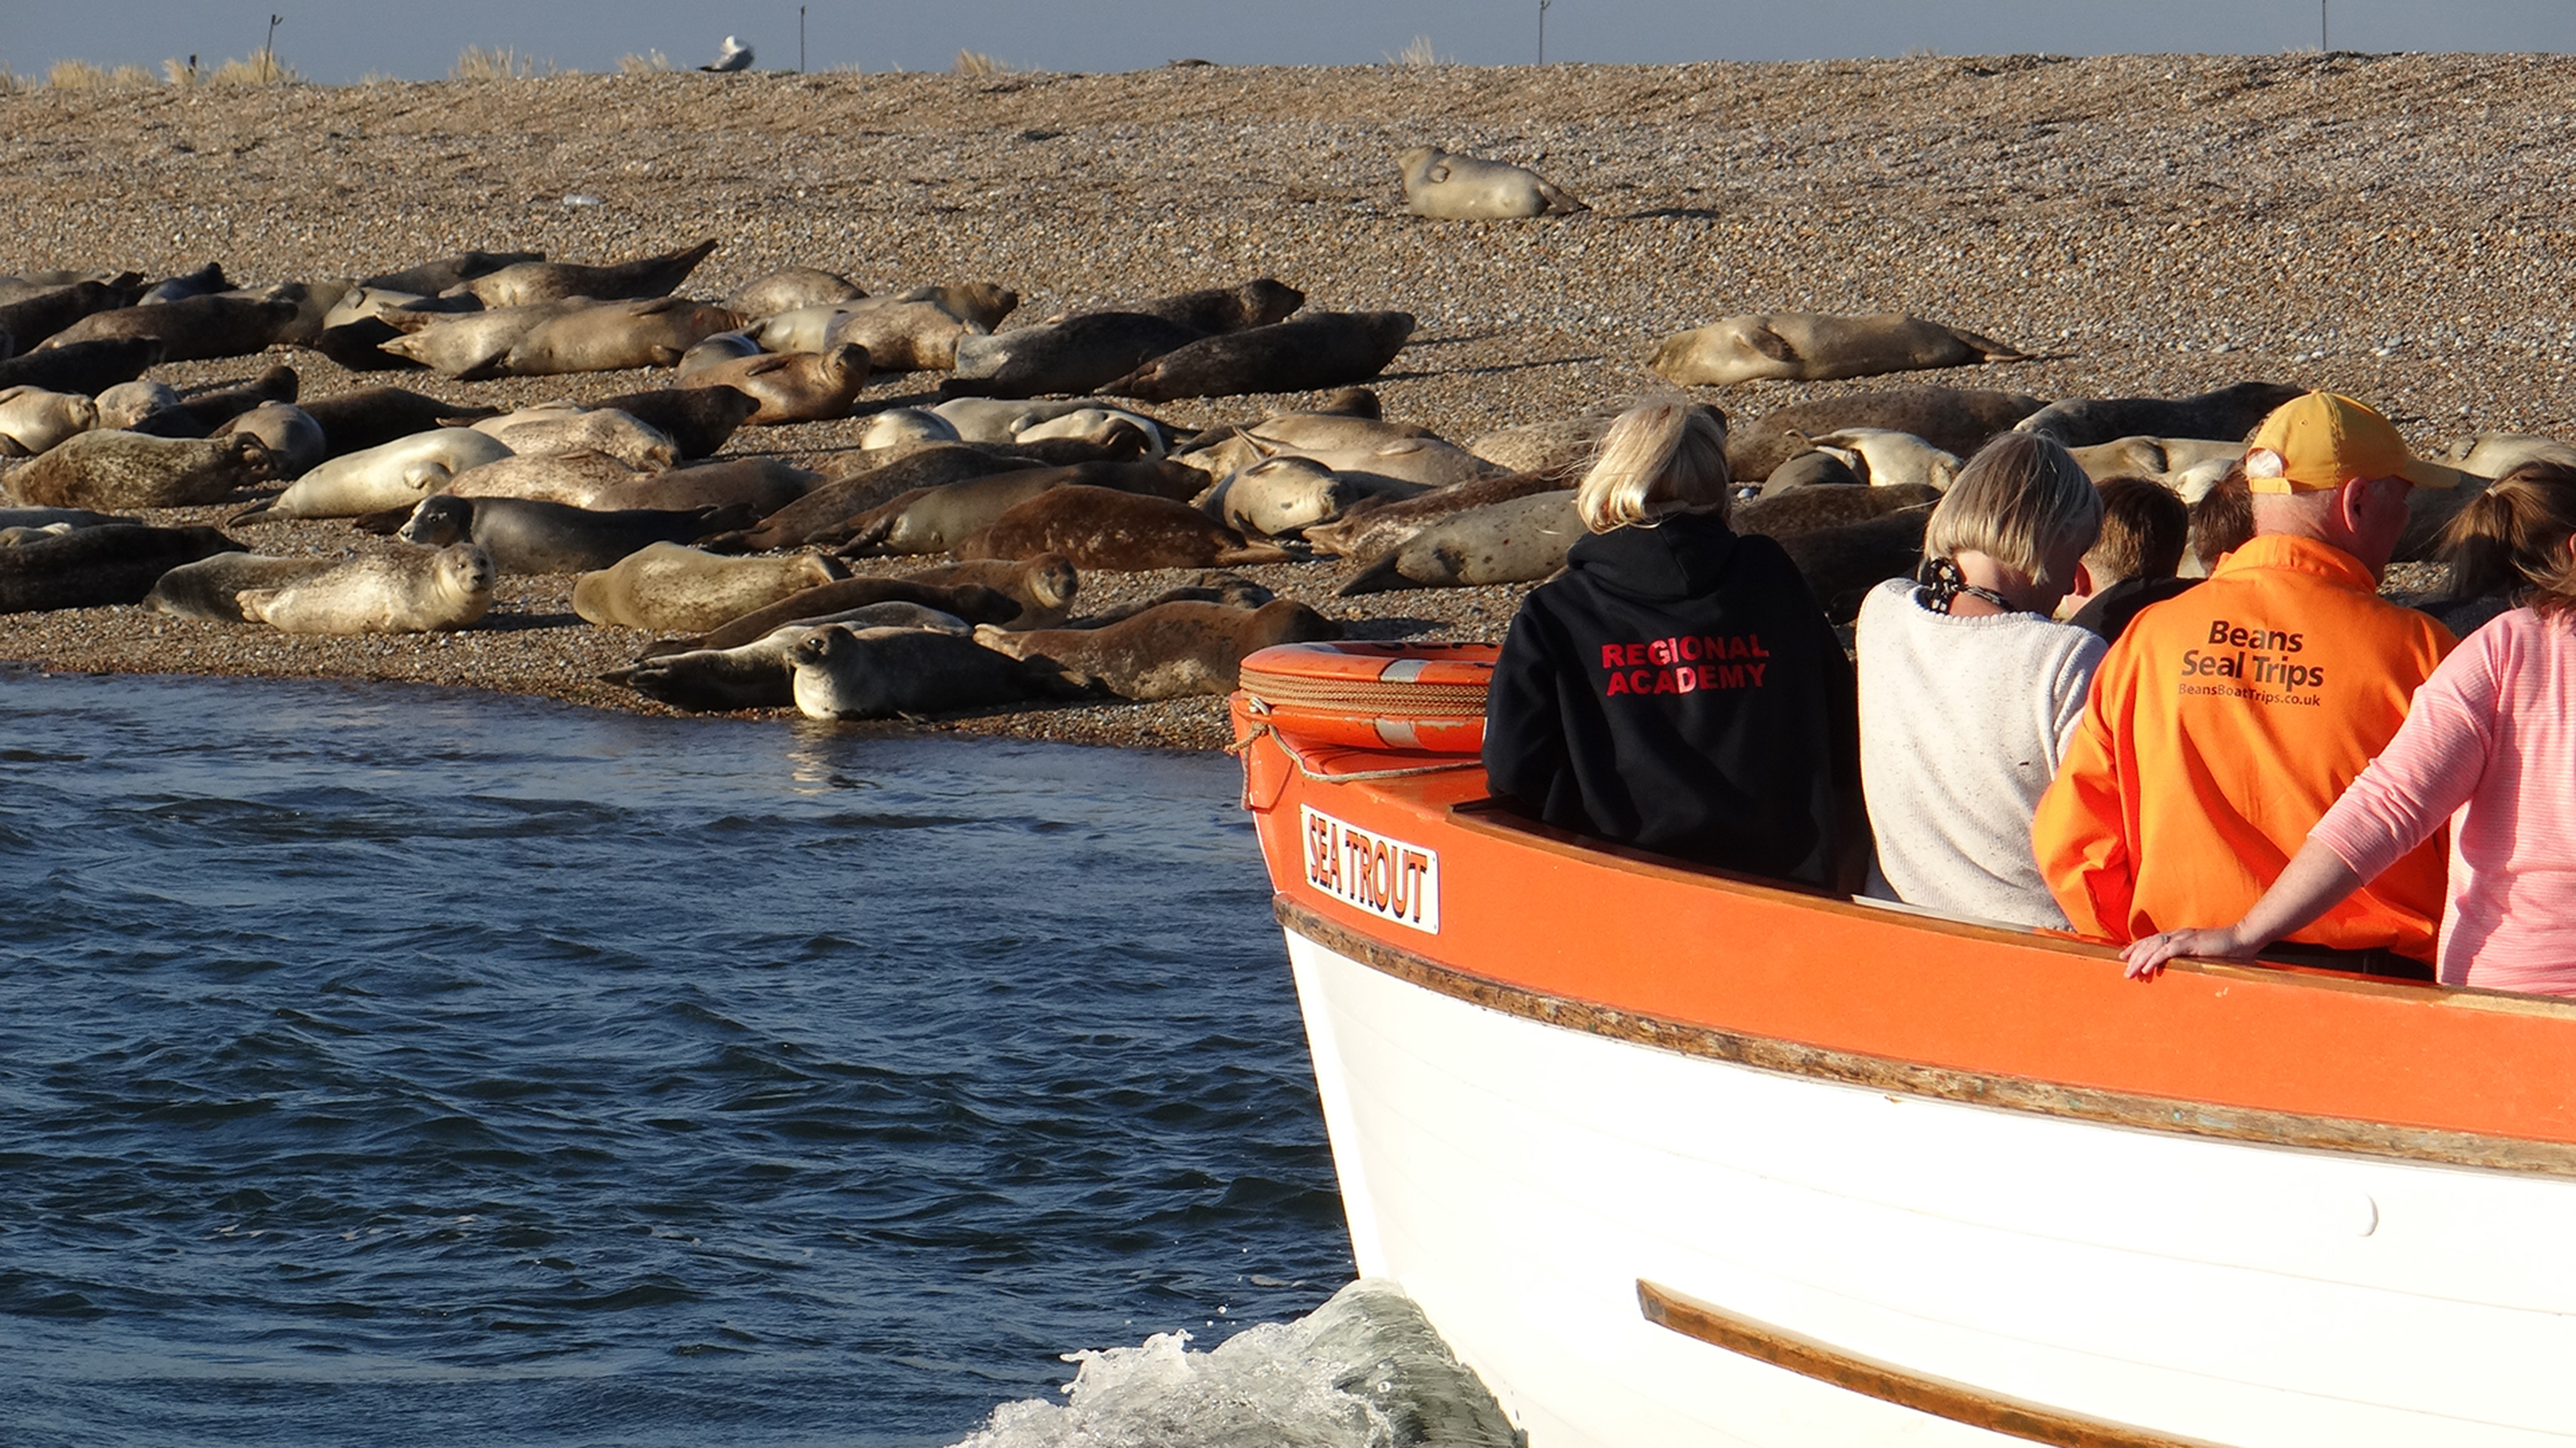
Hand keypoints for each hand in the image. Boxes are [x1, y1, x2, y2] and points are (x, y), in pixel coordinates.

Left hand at [2121, 927, 2254, 979]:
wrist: (2244, 939)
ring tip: (2129, 973)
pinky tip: (2146, 969)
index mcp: (2180, 936)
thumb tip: (2180, 968)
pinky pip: (2168, 951)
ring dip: (2140, 960)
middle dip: (2134, 957)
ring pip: (2154, 947)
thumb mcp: (2203, 954)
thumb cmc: (2226, 949)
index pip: (2152, 940)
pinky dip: (2155, 960)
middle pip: (2149, 944)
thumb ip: (2190, 957)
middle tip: (2123, 970)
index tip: (2124, 957)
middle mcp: (2178, 934)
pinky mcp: (2191, 943)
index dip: (2137, 948)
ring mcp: (2184, 938)